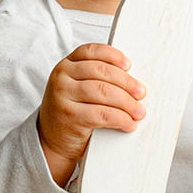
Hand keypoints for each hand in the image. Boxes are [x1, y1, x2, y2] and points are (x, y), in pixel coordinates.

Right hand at [39, 43, 144, 186]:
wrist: (51, 140)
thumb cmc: (72, 112)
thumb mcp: (77, 89)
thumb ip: (96, 78)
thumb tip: (133, 81)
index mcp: (66, 65)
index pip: (91, 51)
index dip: (113, 56)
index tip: (129, 65)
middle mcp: (61, 77)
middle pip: (101, 71)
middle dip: (126, 82)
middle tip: (141, 93)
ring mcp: (62, 96)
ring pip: (103, 92)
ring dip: (127, 102)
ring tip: (138, 112)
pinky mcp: (69, 116)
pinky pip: (101, 114)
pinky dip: (120, 119)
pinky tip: (128, 124)